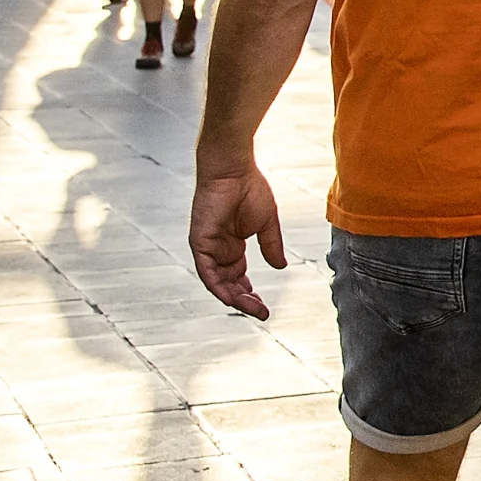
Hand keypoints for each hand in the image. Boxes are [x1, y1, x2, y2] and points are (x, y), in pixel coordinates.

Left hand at [188, 163, 282, 319]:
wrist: (233, 168)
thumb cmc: (250, 188)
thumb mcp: (267, 224)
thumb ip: (271, 246)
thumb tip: (280, 267)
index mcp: (232, 245)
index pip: (238, 277)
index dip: (250, 293)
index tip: (265, 308)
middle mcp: (217, 249)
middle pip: (228, 283)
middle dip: (244, 300)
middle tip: (262, 312)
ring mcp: (207, 246)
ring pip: (217, 282)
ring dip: (234, 298)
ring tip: (253, 308)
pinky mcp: (199, 241)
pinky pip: (206, 271)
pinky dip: (217, 286)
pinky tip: (231, 298)